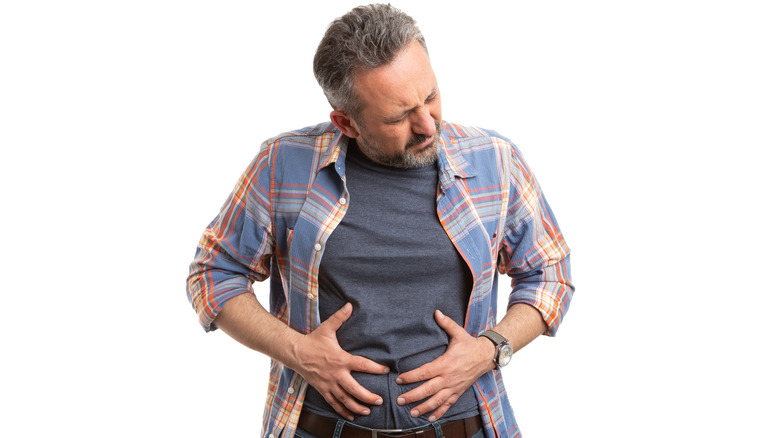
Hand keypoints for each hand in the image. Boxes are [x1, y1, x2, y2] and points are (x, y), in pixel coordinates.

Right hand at [291, 302, 389, 420]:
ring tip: (368, 411)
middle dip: (368, 396)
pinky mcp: (322, 389)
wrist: (295, 352)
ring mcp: (328, 384)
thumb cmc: (313, 340)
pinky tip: (351, 416)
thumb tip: (349, 305)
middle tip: (379, 400)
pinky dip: (342, 411)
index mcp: (341, 359)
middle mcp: (336, 374)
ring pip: (344, 399)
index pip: (362, 365)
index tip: (387, 371)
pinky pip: (333, 403)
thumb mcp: (327, 328)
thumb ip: (340, 317)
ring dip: (357, 407)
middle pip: (355, 389)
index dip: (376, 368)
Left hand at [395, 310, 494, 421]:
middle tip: (399, 400)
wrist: (486, 356)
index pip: (425, 372)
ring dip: (424, 407)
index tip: (399, 379)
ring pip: (437, 400)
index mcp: (445, 363)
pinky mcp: (458, 392)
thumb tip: (436, 312)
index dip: (411, 376)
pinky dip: (439, 412)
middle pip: (428, 389)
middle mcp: (449, 378)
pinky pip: (448, 404)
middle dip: (413, 396)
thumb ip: (446, 323)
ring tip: (411, 412)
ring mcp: (454, 387)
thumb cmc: (470, 344)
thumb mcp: (458, 332)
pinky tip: (430, 418)